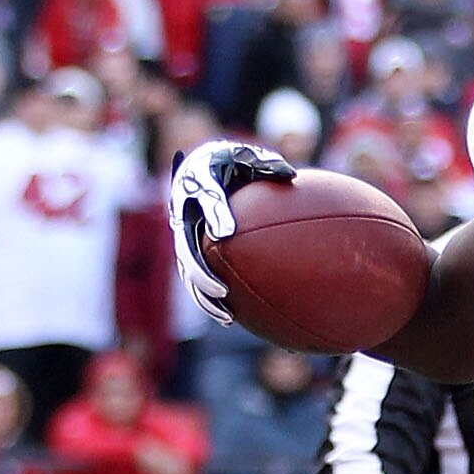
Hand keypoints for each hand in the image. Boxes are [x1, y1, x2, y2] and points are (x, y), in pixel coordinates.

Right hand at [169, 140, 296, 323]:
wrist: (205, 165)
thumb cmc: (229, 160)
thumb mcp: (245, 155)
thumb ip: (264, 164)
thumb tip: (289, 175)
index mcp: (196, 186)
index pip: (206, 199)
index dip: (214, 216)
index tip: (225, 234)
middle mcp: (184, 216)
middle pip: (186, 251)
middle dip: (202, 275)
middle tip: (223, 290)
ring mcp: (186, 237)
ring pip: (189, 273)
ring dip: (205, 297)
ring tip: (227, 316)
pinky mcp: (192, 252)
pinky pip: (201, 278)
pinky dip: (213, 298)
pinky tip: (236, 317)